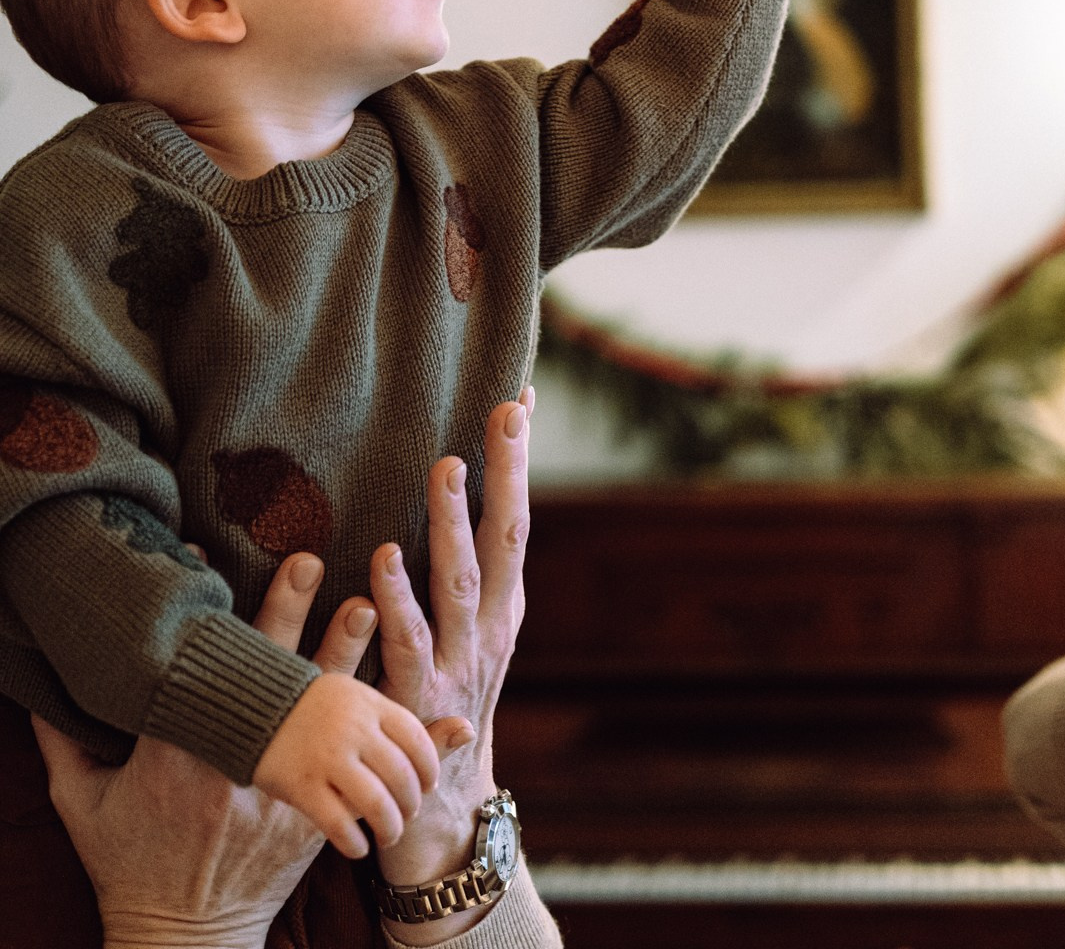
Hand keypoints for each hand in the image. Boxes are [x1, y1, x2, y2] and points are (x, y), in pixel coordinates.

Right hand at [32, 554, 383, 948]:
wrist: (177, 938)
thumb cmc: (129, 864)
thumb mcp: (85, 805)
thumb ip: (65, 746)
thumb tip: (31, 697)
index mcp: (183, 751)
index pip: (203, 670)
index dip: (216, 615)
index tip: (216, 554)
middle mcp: (239, 765)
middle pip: (276, 683)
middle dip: (299, 622)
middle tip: (323, 564)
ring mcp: (283, 795)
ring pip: (328, 722)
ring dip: (353, 662)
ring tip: (376, 610)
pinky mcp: (315, 821)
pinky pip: (371, 773)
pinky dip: (410, 751)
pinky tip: (449, 721)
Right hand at [252, 668, 438, 858]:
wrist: (258, 707)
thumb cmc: (321, 709)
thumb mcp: (366, 704)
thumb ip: (411, 724)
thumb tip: (469, 729)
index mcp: (370, 703)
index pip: (417, 741)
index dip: (429, 771)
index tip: (427, 786)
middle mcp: (352, 728)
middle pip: (401, 777)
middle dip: (411, 805)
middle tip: (407, 816)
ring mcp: (327, 756)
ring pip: (376, 803)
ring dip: (389, 828)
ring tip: (388, 835)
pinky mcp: (301, 785)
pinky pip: (339, 823)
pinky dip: (355, 843)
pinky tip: (357, 847)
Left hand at [370, 389, 533, 943]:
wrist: (440, 828)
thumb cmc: (441, 722)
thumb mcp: (464, 648)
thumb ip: (458, 583)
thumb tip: (449, 506)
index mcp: (499, 613)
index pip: (513, 521)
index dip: (517, 462)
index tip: (520, 398)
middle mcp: (486, 633)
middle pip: (502, 540)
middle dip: (505, 475)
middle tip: (502, 413)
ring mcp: (455, 669)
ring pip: (458, 583)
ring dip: (452, 525)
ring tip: (445, 468)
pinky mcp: (415, 706)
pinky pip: (405, 646)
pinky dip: (398, 602)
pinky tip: (382, 562)